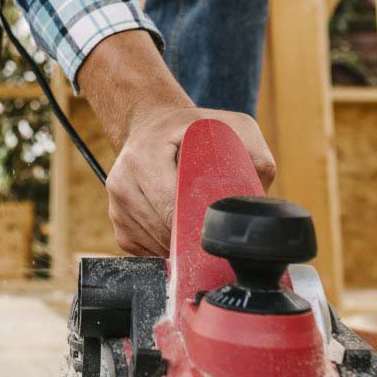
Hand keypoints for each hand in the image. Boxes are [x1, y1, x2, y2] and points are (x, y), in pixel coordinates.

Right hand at [108, 105, 274, 256]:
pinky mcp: (117, 221)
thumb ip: (254, 155)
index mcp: (146, 153)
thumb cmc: (195, 129)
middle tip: (216, 229)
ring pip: (155, 245)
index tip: (218, 226)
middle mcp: (124, 178)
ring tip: (198, 225)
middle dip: (194, 238)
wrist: (154, 127)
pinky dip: (165, 247)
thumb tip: (260, 197)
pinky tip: (178, 227)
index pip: (171, 206)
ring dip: (180, 245)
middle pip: (164, 230)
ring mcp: (116, 202)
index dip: (199, 223)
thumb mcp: (231, 126)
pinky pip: (144, 251)